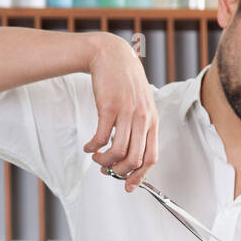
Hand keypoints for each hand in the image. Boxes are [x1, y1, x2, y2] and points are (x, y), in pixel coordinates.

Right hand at [83, 33, 157, 191]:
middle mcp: (142, 118)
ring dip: (104, 161)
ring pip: (118, 151)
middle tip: (106, 170)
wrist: (112, 55)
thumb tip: (130, 155)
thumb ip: (139, 128)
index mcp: (152, 121)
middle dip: (119, 171)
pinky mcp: (109, 107)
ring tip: (96, 158)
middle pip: (135, 159)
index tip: (128, 185)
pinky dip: (93, 147)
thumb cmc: (125, 82)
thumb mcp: (140, 105)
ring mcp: (127, 112)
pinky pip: (102, 137)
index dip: (140, 176)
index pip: (151, 157)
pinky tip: (89, 146)